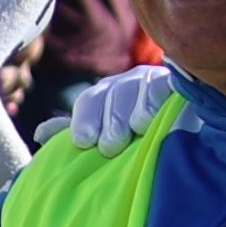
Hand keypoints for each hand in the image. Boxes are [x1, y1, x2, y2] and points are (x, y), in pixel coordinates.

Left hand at [58, 65, 175, 155]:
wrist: (185, 134)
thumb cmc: (139, 142)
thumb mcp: (106, 137)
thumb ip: (76, 134)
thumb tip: (40, 134)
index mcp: (107, 94)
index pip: (90, 101)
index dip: (85, 120)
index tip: (84, 142)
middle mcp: (129, 83)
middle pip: (113, 94)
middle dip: (110, 120)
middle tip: (109, 147)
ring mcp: (154, 80)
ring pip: (136, 88)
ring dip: (134, 110)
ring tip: (137, 129)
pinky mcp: (177, 84)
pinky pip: (163, 87)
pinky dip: (157, 100)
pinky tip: (156, 117)